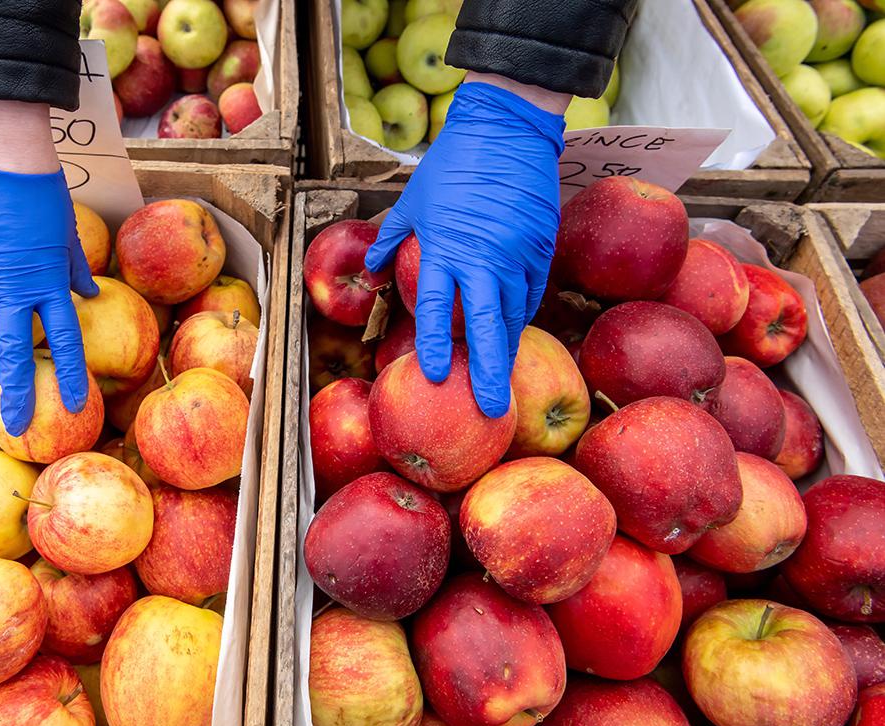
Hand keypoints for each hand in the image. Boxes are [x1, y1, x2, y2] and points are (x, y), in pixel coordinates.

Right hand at [0, 150, 98, 434]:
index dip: (71, 375)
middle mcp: (14, 286)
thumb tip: (90, 294)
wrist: (2, 154)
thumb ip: (76, 269)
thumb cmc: (42, 192)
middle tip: (15, 426)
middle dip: (17, 393)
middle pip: (16, 351)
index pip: (66, 339)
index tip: (78, 405)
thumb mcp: (68, 233)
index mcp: (50, 281)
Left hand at [364, 80, 565, 417]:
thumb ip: (391, 239)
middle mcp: (484, 257)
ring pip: (515, 313)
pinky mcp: (542, 245)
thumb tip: (370, 272)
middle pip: (487, 328)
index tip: (435, 376)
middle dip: (490, 373)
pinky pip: (532, 291)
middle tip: (493, 411)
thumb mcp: (411, 201)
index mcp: (445, 248)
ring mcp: (518, 253)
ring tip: (503, 379)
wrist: (506, 128)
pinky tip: (515, 329)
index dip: (435, 346)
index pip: (437, 309)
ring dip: (508, 347)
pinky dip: (522, 313)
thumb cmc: (451, 164)